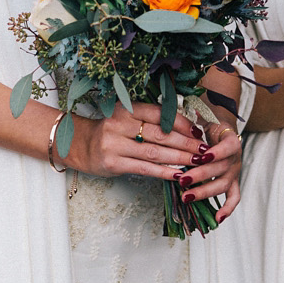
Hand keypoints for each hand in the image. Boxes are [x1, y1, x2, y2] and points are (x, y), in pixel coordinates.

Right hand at [70, 101, 201, 178]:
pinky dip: (164, 172)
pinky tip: (178, 174)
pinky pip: (144, 169)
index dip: (181, 122)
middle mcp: (120, 123)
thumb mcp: (126, 117)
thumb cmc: (109, 131)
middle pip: (160, 133)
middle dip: (186, 142)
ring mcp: (115, 144)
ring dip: (179, 158)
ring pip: (155, 152)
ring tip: (197, 162)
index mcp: (126, 108)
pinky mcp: (113, 163)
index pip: (159, 113)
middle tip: (204, 150)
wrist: (79, 145)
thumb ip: (150, 120)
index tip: (198, 131)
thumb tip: (186, 125)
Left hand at [175, 120, 242, 222]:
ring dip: (205, 192)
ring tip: (186, 196)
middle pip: (221, 169)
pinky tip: (218, 219)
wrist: (221, 126)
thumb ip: (197, 116)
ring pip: (223, 185)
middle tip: (182, 179)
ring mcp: (234, 171)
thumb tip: (186, 110)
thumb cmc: (210, 121)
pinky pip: (233, 197)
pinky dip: (227, 209)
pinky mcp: (232, 182)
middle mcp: (235, 157)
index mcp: (231, 139)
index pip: (228, 147)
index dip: (217, 152)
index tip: (203, 155)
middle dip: (201, 176)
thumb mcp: (204, 114)